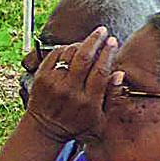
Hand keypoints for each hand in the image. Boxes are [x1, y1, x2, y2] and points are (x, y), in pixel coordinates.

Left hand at [25, 26, 118, 140]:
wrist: (44, 129)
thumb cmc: (76, 125)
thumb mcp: (100, 119)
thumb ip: (112, 97)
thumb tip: (119, 74)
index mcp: (88, 101)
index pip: (100, 71)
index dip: (108, 53)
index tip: (113, 41)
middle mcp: (70, 91)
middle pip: (84, 57)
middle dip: (95, 40)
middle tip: (102, 31)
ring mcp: (53, 83)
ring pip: (69, 54)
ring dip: (80, 43)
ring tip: (88, 41)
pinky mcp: (41, 78)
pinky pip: (54, 55)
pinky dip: (64, 48)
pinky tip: (72, 49)